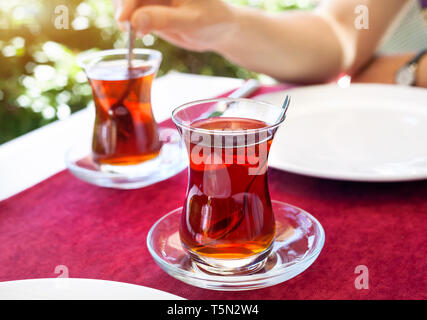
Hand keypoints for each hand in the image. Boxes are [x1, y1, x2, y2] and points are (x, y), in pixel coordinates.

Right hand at [113, 0, 235, 51]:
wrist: (219, 30)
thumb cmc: (212, 20)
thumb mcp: (190, 21)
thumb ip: (162, 19)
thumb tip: (135, 20)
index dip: (128, 1)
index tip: (124, 19)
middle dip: (123, 7)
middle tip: (126, 28)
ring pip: (128, 2)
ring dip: (124, 16)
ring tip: (132, 33)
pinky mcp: (150, 7)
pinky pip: (132, 11)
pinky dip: (129, 22)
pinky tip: (136, 32)